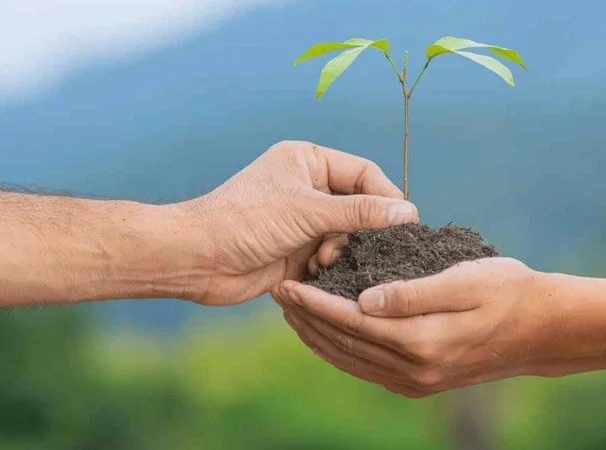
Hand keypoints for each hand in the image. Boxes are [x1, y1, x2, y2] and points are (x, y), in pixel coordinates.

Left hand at [177, 141, 417, 305]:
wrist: (198, 258)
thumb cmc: (245, 221)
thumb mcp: (307, 210)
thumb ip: (359, 212)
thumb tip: (407, 212)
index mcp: (307, 161)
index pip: (364, 172)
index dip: (386, 196)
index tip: (406, 223)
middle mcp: (307, 188)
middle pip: (358, 206)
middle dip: (360, 229)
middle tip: (363, 248)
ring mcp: (302, 220)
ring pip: (346, 235)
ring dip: (340, 250)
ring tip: (322, 260)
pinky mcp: (296, 251)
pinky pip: (330, 257)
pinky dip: (329, 267)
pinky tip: (315, 273)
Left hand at [272, 257, 556, 397]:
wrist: (542, 329)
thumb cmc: (508, 291)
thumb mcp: (464, 280)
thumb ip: (412, 292)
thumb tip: (363, 299)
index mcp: (421, 341)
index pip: (351, 321)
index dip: (315, 303)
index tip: (288, 284)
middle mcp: (414, 369)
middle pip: (344, 343)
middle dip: (307, 319)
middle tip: (280, 293)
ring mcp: (416, 380)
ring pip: (352, 359)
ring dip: (318, 336)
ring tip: (294, 312)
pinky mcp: (420, 382)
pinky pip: (367, 368)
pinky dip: (341, 350)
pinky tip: (328, 334)